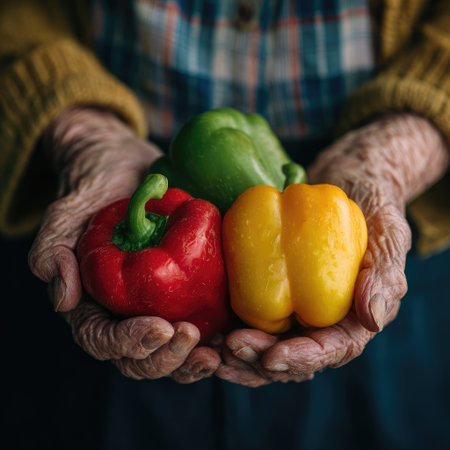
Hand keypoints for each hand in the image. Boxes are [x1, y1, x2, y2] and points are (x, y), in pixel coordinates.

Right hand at [28, 107, 219, 381]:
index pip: (103, 339)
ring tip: (217, 353)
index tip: (160, 326)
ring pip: (172, 351)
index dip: (130, 343)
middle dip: (166, 357)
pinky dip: (214, 341)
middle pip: (141, 357)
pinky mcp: (187, 294)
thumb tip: (64, 299)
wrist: (134, 171)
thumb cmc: (99, 187)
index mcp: (93, 303)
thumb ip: (54, 248)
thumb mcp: (70, 210)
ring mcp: (158, 305)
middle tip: (192, 338)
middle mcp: (125, 312)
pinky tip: (232, 337)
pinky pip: (200, 326)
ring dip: (192, 361)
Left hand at [216, 113, 449, 386]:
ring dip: (239, 354)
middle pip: (290, 355)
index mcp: (350, 319)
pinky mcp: (269, 288)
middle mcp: (319, 320)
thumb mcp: (389, 237)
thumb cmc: (373, 209)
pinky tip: (209, 329)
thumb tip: (372, 319)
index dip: (301, 359)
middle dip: (259, 360)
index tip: (273, 357)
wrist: (346, 183)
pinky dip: (229, 327)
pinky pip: (248, 315)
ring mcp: (292, 306)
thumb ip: (384, 277)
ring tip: (212, 348)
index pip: (328, 350)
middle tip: (232, 346)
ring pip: (264, 344)